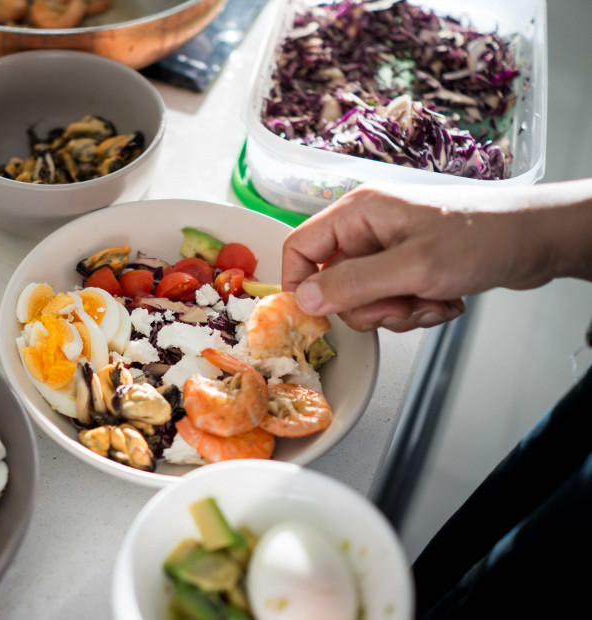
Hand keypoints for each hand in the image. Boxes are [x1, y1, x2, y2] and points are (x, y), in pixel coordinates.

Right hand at [280, 181, 591, 331]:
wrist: (540, 240)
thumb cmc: (482, 238)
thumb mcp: (412, 268)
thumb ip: (353, 284)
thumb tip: (303, 300)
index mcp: (358, 213)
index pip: (300, 248)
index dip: (301, 285)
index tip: (319, 315)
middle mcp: (368, 228)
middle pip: (333, 283)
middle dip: (369, 306)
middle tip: (402, 304)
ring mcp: (390, 248)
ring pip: (365, 299)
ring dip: (398, 312)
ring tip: (433, 299)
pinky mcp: (410, 266)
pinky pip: (393, 301)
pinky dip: (418, 309)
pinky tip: (446, 300)